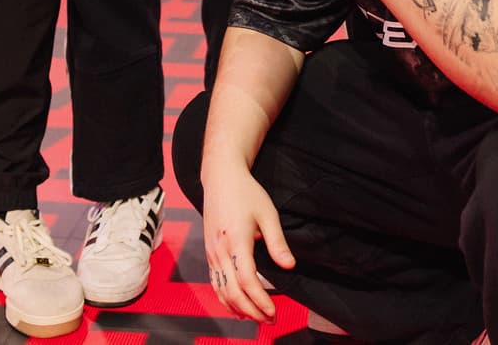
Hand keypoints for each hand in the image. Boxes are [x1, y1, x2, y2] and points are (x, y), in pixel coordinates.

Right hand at [198, 166, 294, 321]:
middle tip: (270, 320)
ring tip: (256, 318)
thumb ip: (277, 242)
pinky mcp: (209, 253)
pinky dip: (225, 298)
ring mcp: (211, 253)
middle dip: (252, 311)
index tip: (274, 312)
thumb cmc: (246, 193)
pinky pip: (215, 282)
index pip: (248, 281)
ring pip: (221, 291)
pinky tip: (237, 305)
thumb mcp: (268, 214)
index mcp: (236, 241)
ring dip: (238, 308)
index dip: (260, 300)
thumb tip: (289, 266)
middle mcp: (220, 250)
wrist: (221, 178)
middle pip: (233, 292)